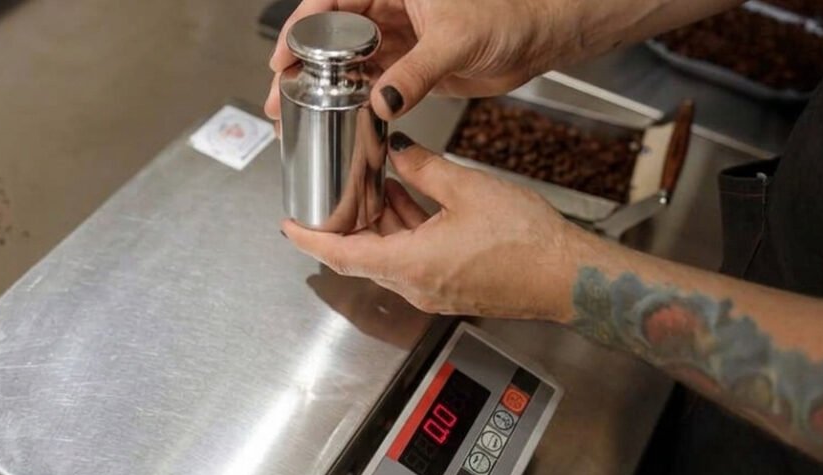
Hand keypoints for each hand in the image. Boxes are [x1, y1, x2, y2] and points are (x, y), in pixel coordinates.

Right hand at [265, 0, 557, 121]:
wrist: (539, 38)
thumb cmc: (510, 14)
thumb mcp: (456, 41)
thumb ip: (416, 74)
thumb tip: (383, 101)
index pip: (332, 0)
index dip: (301, 28)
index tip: (283, 56)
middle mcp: (390, 8)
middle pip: (332, 33)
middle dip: (304, 63)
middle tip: (282, 92)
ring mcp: (399, 37)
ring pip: (349, 60)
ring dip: (325, 85)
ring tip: (299, 110)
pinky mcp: (411, 65)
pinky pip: (374, 82)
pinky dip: (356, 98)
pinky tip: (340, 114)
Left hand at [282, 133, 596, 321]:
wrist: (568, 275)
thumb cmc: (527, 242)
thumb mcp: (466, 189)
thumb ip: (423, 169)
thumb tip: (398, 152)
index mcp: (410, 264)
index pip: (342, 254)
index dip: (310, 239)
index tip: (289, 226)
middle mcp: (415, 286)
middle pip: (364, 254)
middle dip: (351, 221)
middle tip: (343, 190)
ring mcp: (433, 292)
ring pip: (390, 256)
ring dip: (383, 224)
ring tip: (383, 185)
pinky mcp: (451, 290)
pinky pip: (414, 262)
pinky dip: (406, 234)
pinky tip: (415, 204)